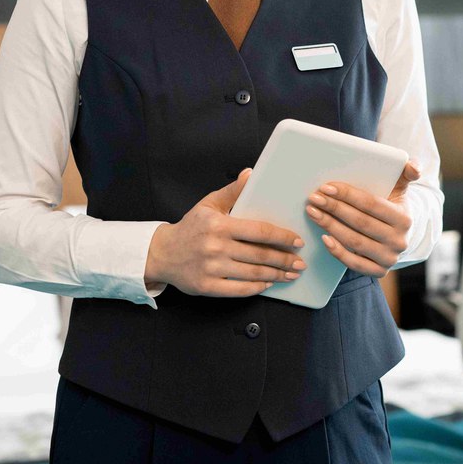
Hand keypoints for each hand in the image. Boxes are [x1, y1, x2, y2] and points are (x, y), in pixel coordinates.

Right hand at [145, 169, 305, 296]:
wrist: (162, 253)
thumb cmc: (190, 227)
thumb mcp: (209, 204)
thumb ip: (233, 191)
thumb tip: (251, 173)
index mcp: (219, 225)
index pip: (259, 231)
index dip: (282, 237)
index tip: (297, 241)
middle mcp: (216, 247)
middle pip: (259, 254)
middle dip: (284, 259)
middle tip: (300, 262)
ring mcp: (211, 268)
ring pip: (253, 273)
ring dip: (276, 274)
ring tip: (291, 274)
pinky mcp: (207, 287)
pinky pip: (239, 289)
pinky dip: (257, 287)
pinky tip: (268, 283)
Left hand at [304, 160, 419, 276]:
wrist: (398, 235)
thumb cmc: (392, 207)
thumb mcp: (401, 189)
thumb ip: (406, 174)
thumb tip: (414, 165)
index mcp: (404, 218)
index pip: (371, 204)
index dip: (347, 195)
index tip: (327, 187)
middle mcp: (399, 241)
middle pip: (360, 222)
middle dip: (334, 208)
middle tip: (314, 198)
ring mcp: (389, 258)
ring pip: (355, 241)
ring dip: (330, 226)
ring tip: (313, 212)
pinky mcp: (379, 271)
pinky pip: (354, 263)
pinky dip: (337, 251)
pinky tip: (324, 237)